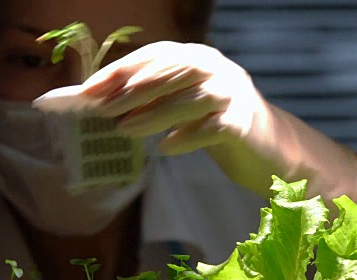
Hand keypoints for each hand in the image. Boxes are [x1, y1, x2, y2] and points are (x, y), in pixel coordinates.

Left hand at [35, 41, 356, 206]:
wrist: (267, 149)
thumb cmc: (214, 124)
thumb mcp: (183, 104)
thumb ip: (154, 98)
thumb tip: (104, 103)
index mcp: (199, 57)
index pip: (156, 54)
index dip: (121, 69)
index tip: (89, 89)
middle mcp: (217, 68)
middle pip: (172, 71)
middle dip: (132, 90)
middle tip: (102, 110)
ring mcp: (233, 94)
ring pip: (190, 98)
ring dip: (153, 114)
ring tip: (124, 130)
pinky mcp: (244, 123)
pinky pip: (212, 128)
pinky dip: (187, 137)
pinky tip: (167, 148)